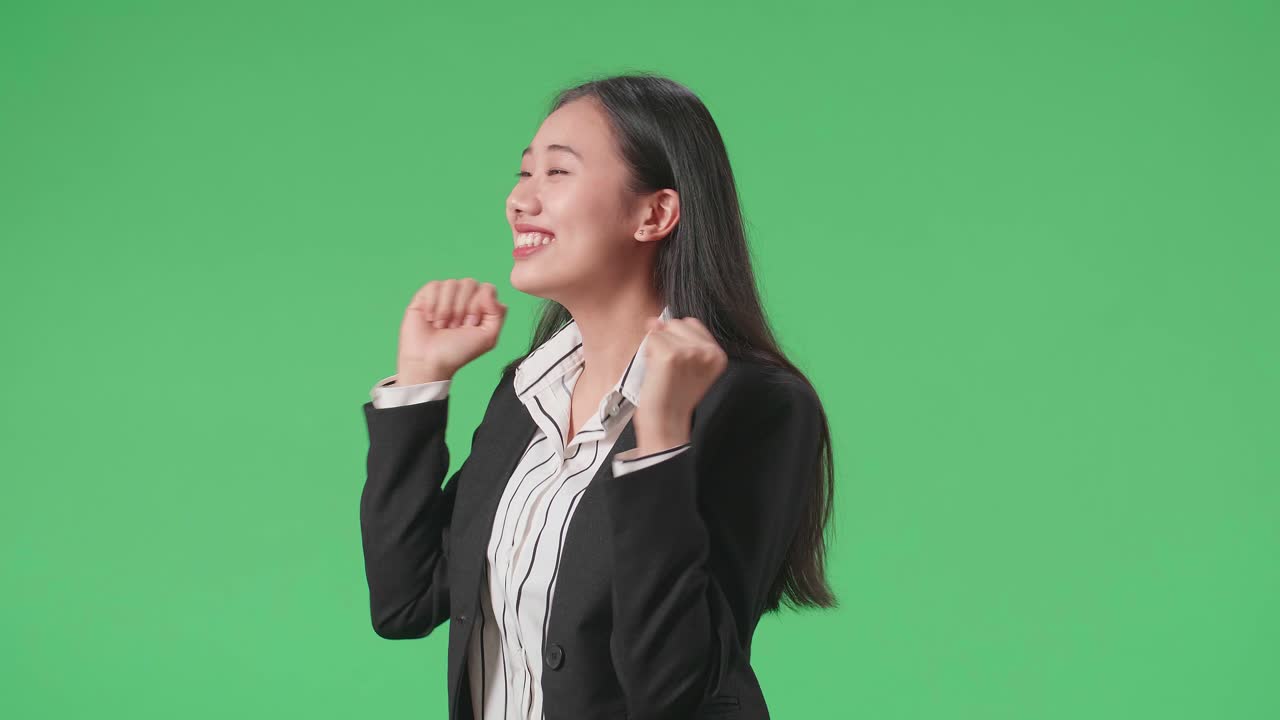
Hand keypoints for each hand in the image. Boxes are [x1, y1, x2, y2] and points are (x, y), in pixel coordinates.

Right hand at [396, 278, 507, 383]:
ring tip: (442, 326)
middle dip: (462, 308)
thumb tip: (489, 292)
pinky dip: (433, 305)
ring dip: (447, 309)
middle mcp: (463, 297)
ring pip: (451, 283)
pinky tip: (430, 319)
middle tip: (455, 327)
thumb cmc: (458, 351)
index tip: (471, 324)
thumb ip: (498, 313)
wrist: (430, 361)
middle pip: (470, 283)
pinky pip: (434, 286)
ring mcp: (444, 295)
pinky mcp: (426, 295)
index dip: (479, 305)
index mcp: (480, 305)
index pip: (487, 288)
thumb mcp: (488, 337)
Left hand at [631, 314, 727, 452]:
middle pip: (678, 322)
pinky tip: (656, 370)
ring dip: (657, 347)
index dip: (678, 339)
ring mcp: (690, 352)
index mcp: (718, 354)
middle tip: (669, 369)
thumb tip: (656, 320)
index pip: (692, 323)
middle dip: (667, 341)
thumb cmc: (674, 397)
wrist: (665, 421)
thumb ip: (678, 339)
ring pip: (663, 329)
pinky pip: (652, 338)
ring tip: (663, 371)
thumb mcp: (688, 366)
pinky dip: (648, 352)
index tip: (678, 363)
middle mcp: (709, 351)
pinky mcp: (671, 355)